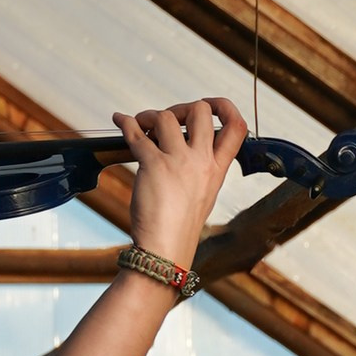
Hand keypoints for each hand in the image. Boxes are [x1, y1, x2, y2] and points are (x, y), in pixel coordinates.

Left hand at [111, 94, 247, 268]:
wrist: (166, 250)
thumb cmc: (179, 227)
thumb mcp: (202, 195)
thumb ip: (199, 168)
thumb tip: (180, 143)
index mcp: (217, 169)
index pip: (236, 127)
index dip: (224, 108)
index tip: (208, 105)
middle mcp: (201, 161)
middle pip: (200, 110)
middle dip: (180, 107)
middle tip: (166, 120)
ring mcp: (178, 162)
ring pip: (166, 116)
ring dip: (149, 116)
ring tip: (141, 127)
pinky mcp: (153, 165)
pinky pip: (137, 133)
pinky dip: (125, 122)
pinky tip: (119, 120)